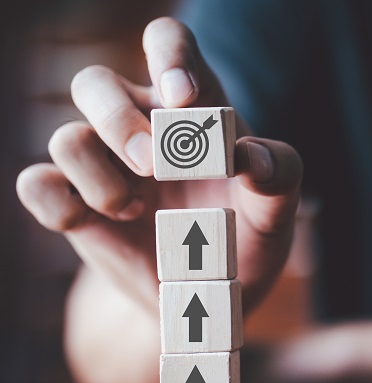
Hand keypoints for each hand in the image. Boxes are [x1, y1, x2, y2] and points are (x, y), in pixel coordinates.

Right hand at [16, 17, 302, 311]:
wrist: (215, 292)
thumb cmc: (248, 235)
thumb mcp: (277, 208)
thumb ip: (278, 174)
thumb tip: (249, 157)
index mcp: (192, 109)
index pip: (167, 44)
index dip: (167, 55)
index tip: (182, 96)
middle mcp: (140, 126)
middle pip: (94, 83)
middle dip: (117, 121)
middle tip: (153, 166)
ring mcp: (103, 165)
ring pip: (67, 139)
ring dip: (99, 178)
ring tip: (135, 211)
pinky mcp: (77, 204)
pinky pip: (37, 185)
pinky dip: (57, 202)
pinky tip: (92, 223)